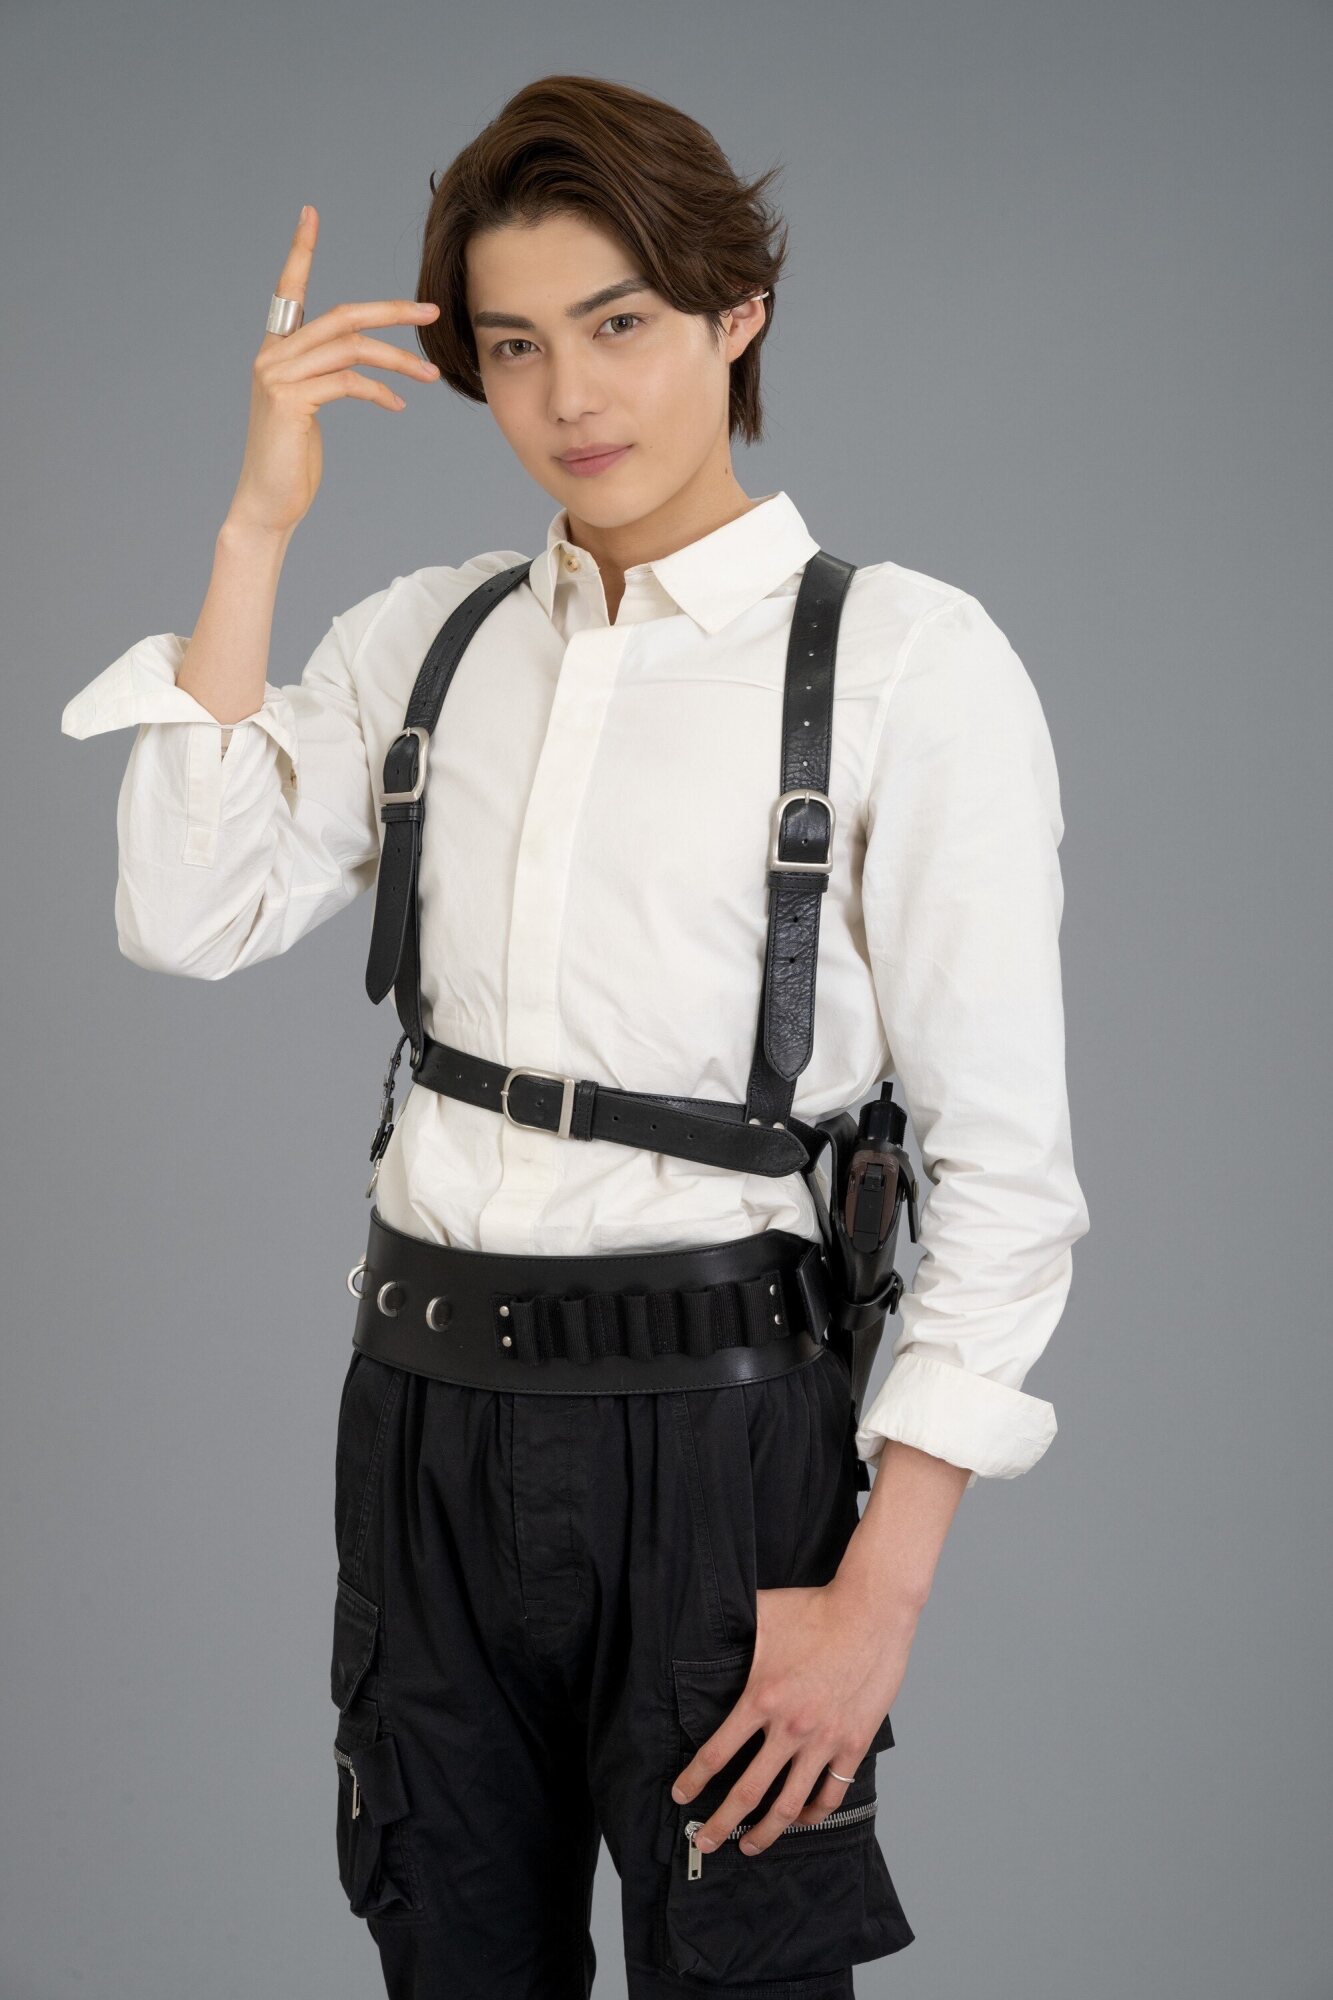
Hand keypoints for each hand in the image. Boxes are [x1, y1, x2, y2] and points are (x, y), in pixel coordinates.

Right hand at [226, 204, 442, 539]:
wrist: (266, 503)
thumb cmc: (291, 461)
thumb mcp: (311, 409)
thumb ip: (329, 377)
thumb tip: (365, 367)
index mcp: (276, 352)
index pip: (288, 291)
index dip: (300, 251)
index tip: (310, 213)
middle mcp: (272, 356)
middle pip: (340, 316)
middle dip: (390, 312)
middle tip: (430, 311)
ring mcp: (277, 376)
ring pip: (351, 349)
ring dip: (398, 362)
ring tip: (430, 376)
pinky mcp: (289, 400)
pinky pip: (348, 383)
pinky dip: (379, 393)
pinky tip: (397, 406)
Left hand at [669, 1579, 918, 1856]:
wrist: (870, 1612)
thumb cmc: (814, 1609)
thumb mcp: (761, 1615)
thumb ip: (730, 1631)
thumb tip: (697, 1626)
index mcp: (761, 1699)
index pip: (716, 1754)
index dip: (693, 1781)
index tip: (680, 1795)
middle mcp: (789, 1728)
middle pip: (748, 1793)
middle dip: (720, 1825)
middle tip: (704, 1843)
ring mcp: (824, 1741)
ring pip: (789, 1806)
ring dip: (765, 1833)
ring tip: (748, 1846)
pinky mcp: (853, 1744)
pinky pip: (831, 1794)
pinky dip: (813, 1814)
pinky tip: (800, 1819)